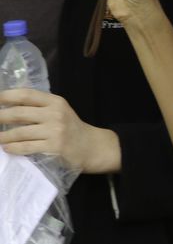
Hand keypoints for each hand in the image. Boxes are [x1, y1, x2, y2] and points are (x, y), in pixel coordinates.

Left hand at [0, 89, 120, 173]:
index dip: (6, 96)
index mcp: (55, 102)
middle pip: (19, 113)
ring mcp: (55, 130)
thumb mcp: (59, 112)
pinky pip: (27, 147)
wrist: (92, 146)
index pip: (26, 95)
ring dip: (3, 136)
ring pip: (20, 132)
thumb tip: (7, 108)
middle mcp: (55, 113)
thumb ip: (39, 108)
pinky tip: (7, 148)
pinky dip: (14, 148)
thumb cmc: (70, 129)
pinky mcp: (54, 147)